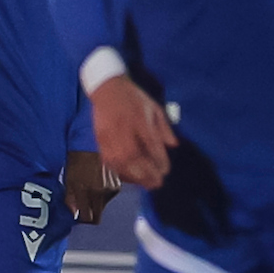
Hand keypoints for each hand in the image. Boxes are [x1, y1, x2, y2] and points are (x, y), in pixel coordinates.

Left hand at [64, 149, 120, 223]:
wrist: (90, 146)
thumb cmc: (76, 162)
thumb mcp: (69, 180)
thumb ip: (70, 200)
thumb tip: (74, 214)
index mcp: (88, 192)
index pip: (89, 218)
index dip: (83, 219)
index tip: (78, 215)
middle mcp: (102, 192)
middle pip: (98, 215)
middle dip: (89, 213)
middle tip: (82, 206)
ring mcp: (111, 189)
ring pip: (103, 206)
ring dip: (96, 203)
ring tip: (89, 189)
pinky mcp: (117, 185)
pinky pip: (108, 197)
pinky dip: (102, 194)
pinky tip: (96, 183)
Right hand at [90, 75, 175, 189]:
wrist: (107, 88)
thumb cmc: (133, 98)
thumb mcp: (154, 107)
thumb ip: (164, 127)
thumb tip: (173, 145)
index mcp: (139, 118)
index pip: (150, 143)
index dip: (159, 159)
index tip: (166, 170)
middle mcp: (124, 129)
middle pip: (134, 156)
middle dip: (147, 173)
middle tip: (157, 183)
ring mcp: (110, 136)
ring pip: (121, 162)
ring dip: (134, 176)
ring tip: (145, 184)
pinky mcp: (100, 140)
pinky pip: (109, 161)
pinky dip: (120, 171)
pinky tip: (129, 177)